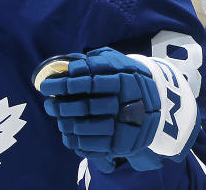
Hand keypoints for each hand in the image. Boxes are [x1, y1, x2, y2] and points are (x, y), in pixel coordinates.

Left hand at [37, 47, 179, 172]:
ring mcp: (124, 125)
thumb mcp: (119, 63)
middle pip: (86, 106)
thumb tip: (69, 64)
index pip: (90, 82)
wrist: (158, 106)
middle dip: (61, 105)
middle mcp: (125, 103)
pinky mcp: (122, 144)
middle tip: (48, 102)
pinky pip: (92, 145)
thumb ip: (96, 61)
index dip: (66, 84)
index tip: (47, 84)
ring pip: (86, 127)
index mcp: (125, 79)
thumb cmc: (128, 80)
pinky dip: (75, 140)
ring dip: (65, 123)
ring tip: (55, 115)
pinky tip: (66, 132)